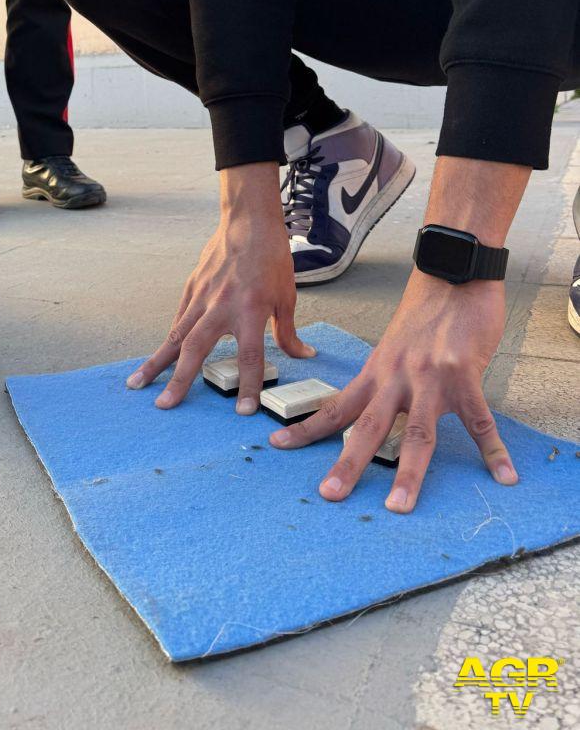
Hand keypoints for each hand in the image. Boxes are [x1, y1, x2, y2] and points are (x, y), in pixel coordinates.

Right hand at [126, 163, 314, 413]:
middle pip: (196, 350)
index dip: (248, 386)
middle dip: (179, 380)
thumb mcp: (287, 296)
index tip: (243, 411)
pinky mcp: (192, 287)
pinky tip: (159, 355)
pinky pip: (180, 318)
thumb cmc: (272, 258)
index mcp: (251, 311)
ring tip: (138, 383)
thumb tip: (303, 355)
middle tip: (164, 405)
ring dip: (156, 361)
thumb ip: (288, 331)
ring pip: (176, 335)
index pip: (250, 358)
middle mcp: (222, 307)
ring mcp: (202, 297)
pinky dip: (170, 338)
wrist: (249, 222)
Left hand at [269, 269, 517, 511]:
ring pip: (418, 435)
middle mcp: (397, 378)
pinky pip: (481, 422)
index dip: (307, 428)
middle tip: (330, 494)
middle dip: (347, 464)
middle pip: (368, 428)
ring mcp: (430, 378)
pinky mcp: (464, 375)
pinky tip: (504, 475)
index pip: (336, 407)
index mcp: (376, 372)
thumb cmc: (425, 311)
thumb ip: (388, 379)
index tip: (278, 445)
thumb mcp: (394, 346)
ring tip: (398, 505)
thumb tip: (384, 409)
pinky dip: (494, 451)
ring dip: (409, 474)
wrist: (452, 275)